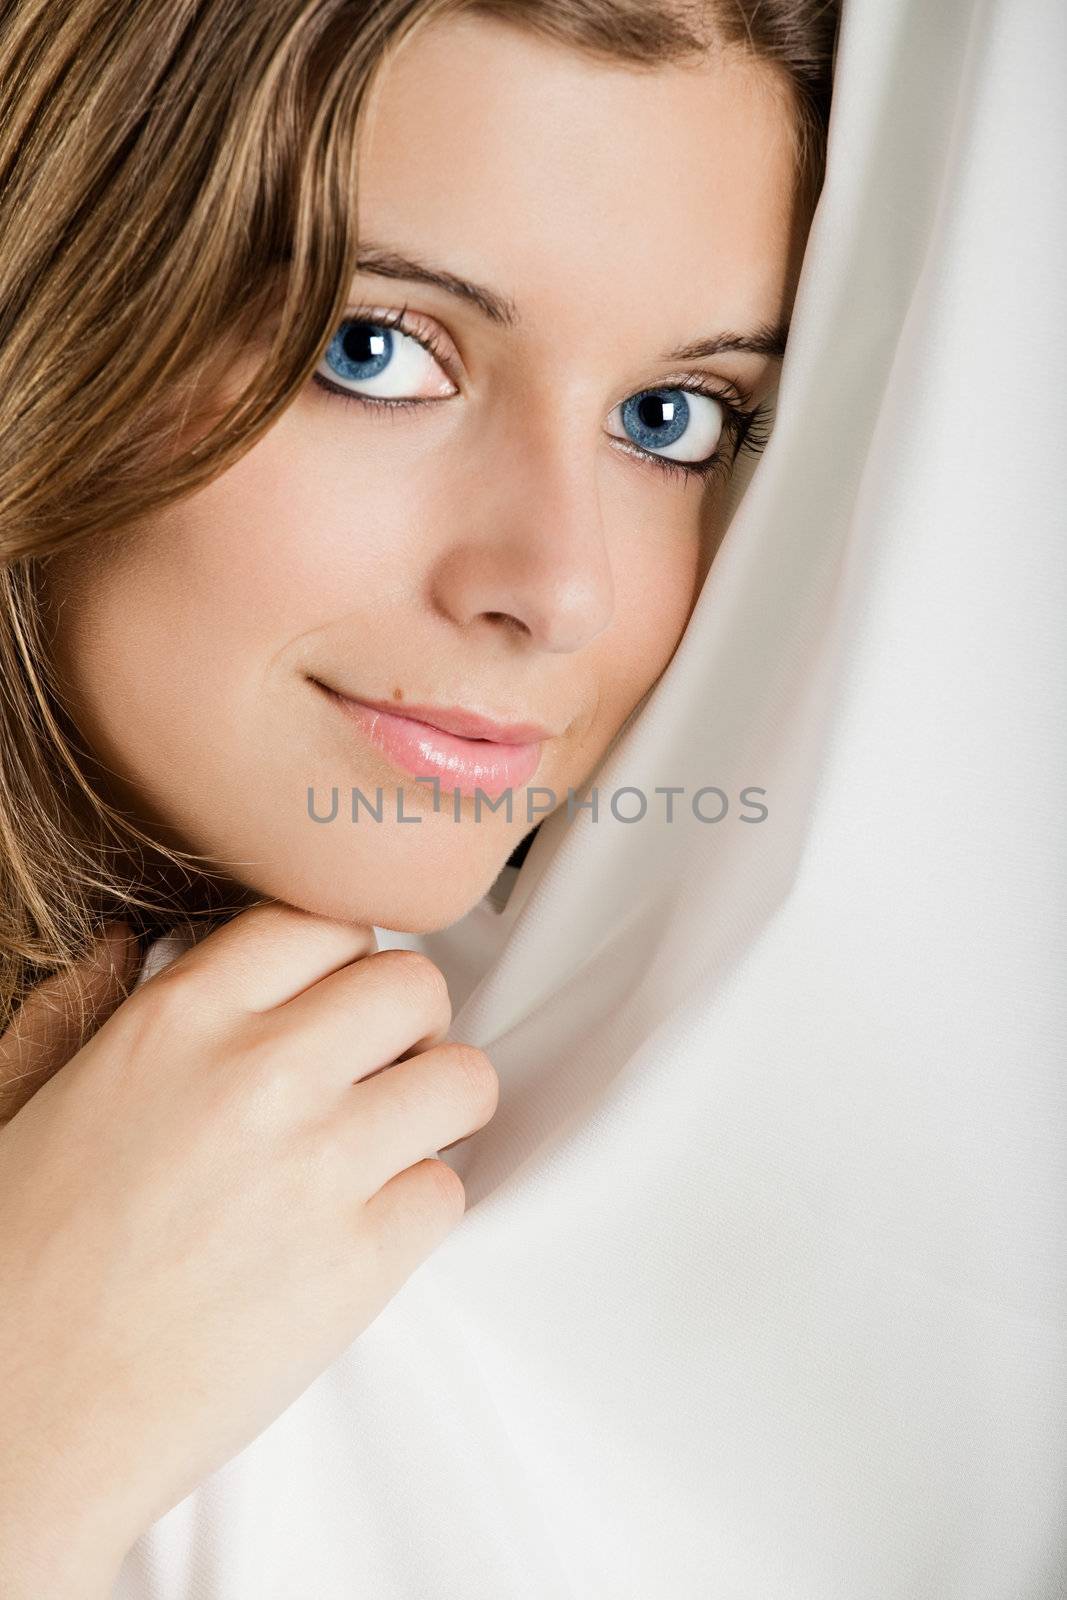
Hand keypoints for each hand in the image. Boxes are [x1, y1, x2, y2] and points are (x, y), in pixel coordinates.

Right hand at [0, 901, 497, 1594]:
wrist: (22, 1422)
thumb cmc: (16, 1273)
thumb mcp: (25, 1095)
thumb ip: (86, 1007)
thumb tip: (129, 946)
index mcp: (179, 1020)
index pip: (324, 919)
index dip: (343, 956)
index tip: (340, 989)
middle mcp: (261, 1074)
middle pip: (413, 984)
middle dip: (408, 1021)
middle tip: (382, 1062)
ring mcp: (320, 1165)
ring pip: (462, 1078)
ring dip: (439, 1105)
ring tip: (395, 1137)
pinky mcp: (361, 1262)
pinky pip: (452, 1190)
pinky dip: (423, 1204)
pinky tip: (369, 1222)